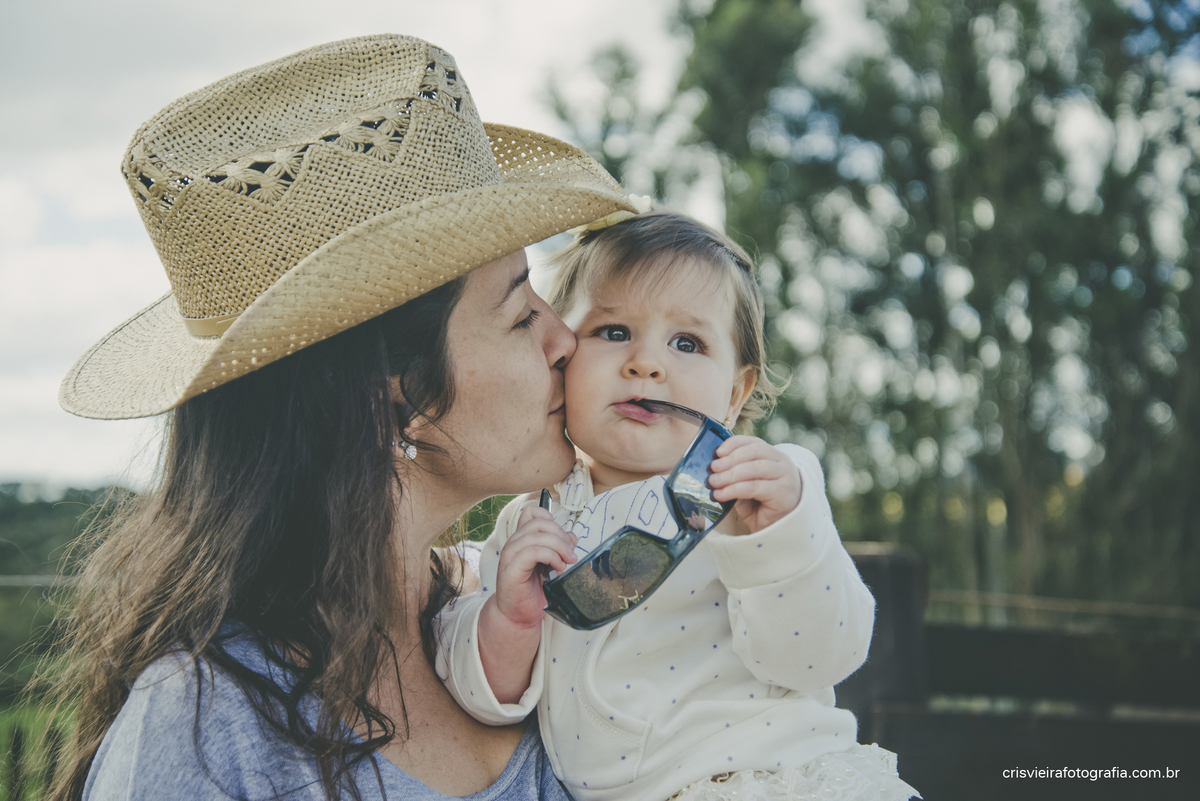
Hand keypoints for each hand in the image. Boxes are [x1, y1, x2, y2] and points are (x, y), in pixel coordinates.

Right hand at [492, 504, 576, 628]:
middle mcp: (514, 543)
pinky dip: (550, 556)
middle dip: (561, 535)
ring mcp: (510, 555)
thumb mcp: (550, 565)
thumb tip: (571, 537)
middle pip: (539, 522)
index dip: (551, 520)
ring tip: (567, 562)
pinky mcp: (511, 569)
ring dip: (559, 547)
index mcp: (522, 539)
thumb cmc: (532, 591)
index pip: (532, 512)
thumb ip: (558, 549)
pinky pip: (533, 551)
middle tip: (571, 554)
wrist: (517, 615)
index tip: (563, 539)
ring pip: (537, 535)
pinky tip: (558, 568)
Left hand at [708, 436, 802, 533]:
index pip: (754, 442)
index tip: (718, 453)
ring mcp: (786, 477)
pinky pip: (755, 487)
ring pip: (755, 468)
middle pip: (755, 452)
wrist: (777, 530)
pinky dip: (735, 489)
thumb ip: (735, 475)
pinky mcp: (783, 494)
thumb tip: (714, 468)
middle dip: (731, 459)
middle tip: (713, 469)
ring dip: (731, 474)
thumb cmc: (760, 505)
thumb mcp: (745, 485)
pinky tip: (721, 494)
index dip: (734, 444)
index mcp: (774, 456)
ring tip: (714, 482)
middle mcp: (783, 463)